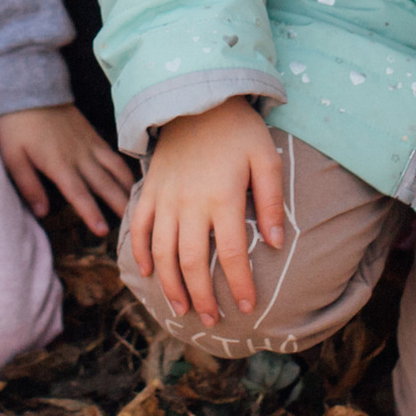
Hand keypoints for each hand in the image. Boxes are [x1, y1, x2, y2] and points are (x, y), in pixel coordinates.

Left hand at [0, 103, 133, 235]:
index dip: (91, 213)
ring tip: (138, 205)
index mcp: (59, 165)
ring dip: (127, 188)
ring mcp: (89, 145)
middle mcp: (79, 157)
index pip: (79, 194)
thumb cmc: (17, 127)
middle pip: (104, 184)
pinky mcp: (93, 136)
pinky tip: (132, 180)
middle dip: (119, 205)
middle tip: (134, 223)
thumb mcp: (13, 157)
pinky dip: (125, 169)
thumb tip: (42, 212)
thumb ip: (28, 186)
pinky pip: (114, 155)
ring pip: (115, 169)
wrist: (31, 91)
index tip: (103, 231)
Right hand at [125, 97, 286, 324]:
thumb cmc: (238, 129)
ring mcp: (166, 198)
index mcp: (222, 197)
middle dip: (203, 296)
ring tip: (182, 309)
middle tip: (213, 320)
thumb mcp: (266, 157)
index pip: (232, 253)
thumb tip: (277, 244)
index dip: (239, 284)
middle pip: (193, 262)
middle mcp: (190, 203)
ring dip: (171, 285)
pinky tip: (148, 273)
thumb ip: (272, 201)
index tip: (247, 305)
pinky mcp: (150, 189)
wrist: (196, 96)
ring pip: (163, 253)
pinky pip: (138, 227)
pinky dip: (139, 252)